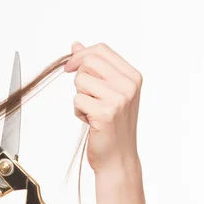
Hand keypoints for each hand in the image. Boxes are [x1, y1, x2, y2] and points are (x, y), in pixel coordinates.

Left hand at [64, 42, 142, 173]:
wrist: (118, 157)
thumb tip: (76, 46)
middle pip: (89, 61)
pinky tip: (91, 122)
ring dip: (79, 97)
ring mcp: (119, 98)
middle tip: (85, 95)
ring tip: (92, 111)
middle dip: (78, 77)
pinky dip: (78, 111)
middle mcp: (129, 85)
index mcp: (132, 76)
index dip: (81, 55)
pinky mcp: (105, 112)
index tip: (71, 67)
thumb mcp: (107, 92)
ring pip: (80, 81)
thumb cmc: (112, 126)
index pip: (101, 50)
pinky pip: (77, 100)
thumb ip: (94, 68)